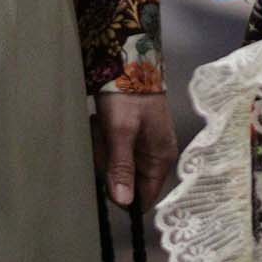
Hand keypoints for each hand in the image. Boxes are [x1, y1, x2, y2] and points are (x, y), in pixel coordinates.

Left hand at [96, 89, 179, 208]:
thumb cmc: (127, 95)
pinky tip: (100, 122)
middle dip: (108, 163)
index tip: (105, 179)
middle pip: (125, 181)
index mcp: (160, 159)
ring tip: (101, 125)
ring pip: (115, 164)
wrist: (126, 60)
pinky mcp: (130, 134)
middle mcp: (155, 156)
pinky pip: (113, 149)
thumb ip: (121, 167)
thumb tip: (123, 201)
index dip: (123, 195)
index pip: (144, 198)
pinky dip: (103, 138)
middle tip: (102, 139)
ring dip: (102, 148)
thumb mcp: (121, 132)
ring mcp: (142, 144)